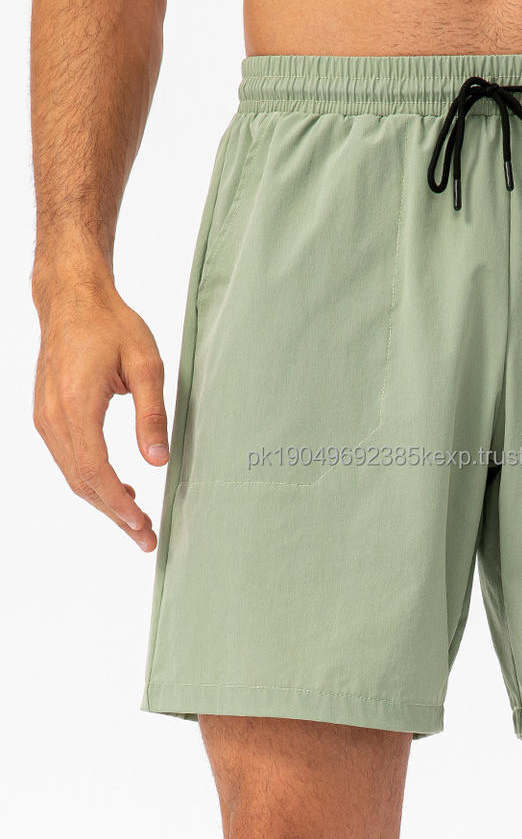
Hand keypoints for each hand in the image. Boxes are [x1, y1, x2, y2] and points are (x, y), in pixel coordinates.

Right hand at [33, 267, 167, 549]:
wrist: (72, 300)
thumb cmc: (112, 325)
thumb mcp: (147, 365)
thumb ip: (152, 415)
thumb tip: (157, 462)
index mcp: (77, 405)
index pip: (96, 471)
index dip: (120, 505)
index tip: (144, 526)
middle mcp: (53, 417)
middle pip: (82, 482)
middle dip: (115, 515)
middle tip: (147, 538)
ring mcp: (46, 418)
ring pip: (73, 475)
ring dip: (104, 501)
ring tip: (137, 521)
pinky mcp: (48, 416)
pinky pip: (69, 460)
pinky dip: (92, 481)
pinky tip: (118, 489)